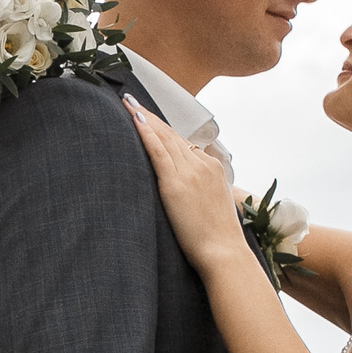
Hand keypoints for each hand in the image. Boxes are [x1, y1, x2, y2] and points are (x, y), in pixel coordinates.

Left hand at [125, 97, 250, 269]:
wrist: (224, 252)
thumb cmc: (217, 239)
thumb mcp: (215, 206)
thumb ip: (202, 192)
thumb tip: (189, 193)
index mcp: (212, 168)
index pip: (183, 143)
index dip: (163, 130)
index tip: (148, 118)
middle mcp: (202, 164)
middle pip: (172, 134)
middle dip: (150, 117)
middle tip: (131, 100)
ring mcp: (190, 171)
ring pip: (163, 137)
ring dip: (143, 117)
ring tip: (126, 103)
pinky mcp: (175, 183)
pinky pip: (157, 150)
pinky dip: (145, 132)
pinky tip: (133, 119)